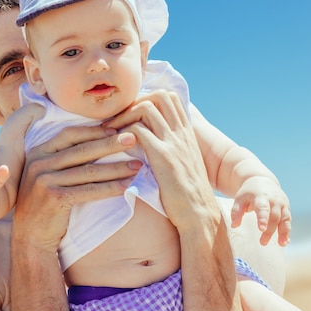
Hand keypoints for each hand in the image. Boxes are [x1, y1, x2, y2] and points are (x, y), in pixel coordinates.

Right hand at [12, 125, 140, 252]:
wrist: (29, 236)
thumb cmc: (43, 204)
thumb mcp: (44, 175)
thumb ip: (60, 159)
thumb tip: (96, 142)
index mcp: (37, 152)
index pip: (69, 135)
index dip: (93, 131)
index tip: (115, 129)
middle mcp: (39, 163)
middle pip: (82, 150)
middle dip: (111, 143)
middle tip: (133, 138)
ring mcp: (45, 180)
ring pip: (88, 170)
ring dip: (116, 167)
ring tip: (136, 165)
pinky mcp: (55, 198)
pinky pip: (89, 190)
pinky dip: (110, 188)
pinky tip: (126, 186)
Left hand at [104, 90, 218, 231]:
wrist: (199, 215)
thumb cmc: (186, 195)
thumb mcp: (182, 164)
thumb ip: (170, 148)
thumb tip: (150, 141)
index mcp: (187, 133)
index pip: (169, 98)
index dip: (146, 99)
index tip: (129, 114)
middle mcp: (182, 133)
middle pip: (159, 95)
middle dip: (135, 101)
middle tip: (118, 119)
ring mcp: (173, 143)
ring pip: (146, 108)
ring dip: (124, 115)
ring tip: (111, 130)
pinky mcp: (163, 156)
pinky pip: (138, 131)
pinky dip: (122, 133)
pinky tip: (113, 145)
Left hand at [231, 176, 291, 245]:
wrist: (263, 181)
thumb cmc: (248, 193)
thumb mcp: (240, 199)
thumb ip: (236, 212)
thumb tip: (233, 226)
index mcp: (261, 197)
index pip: (263, 208)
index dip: (263, 219)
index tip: (261, 229)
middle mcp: (274, 200)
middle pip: (273, 217)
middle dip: (269, 230)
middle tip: (262, 242)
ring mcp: (282, 205)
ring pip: (284, 219)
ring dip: (283, 233)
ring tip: (281, 244)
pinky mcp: (286, 209)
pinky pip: (288, 221)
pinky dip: (287, 232)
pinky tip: (285, 242)